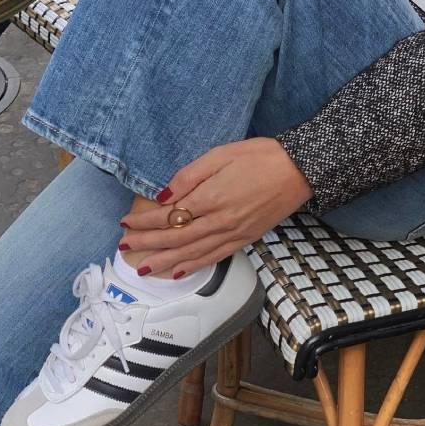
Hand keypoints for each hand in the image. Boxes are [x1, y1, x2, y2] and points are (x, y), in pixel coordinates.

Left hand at [119, 138, 312, 276]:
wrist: (299, 170)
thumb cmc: (260, 156)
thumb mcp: (221, 153)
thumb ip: (190, 175)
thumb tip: (163, 195)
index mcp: (211, 197)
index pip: (168, 215)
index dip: (144, 221)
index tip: (126, 222)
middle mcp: (219, 221)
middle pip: (175, 238)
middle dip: (147, 243)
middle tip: (125, 247)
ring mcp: (233, 233)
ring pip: (191, 253)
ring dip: (164, 261)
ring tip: (142, 268)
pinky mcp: (245, 239)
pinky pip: (214, 257)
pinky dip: (193, 266)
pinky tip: (178, 271)